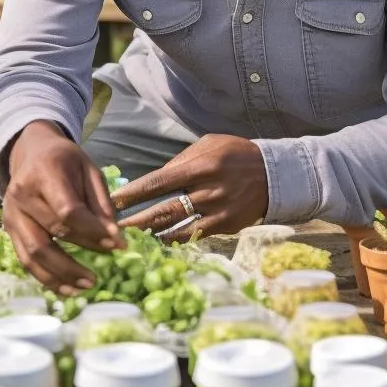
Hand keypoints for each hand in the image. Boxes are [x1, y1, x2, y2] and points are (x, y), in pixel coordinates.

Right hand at [3, 120, 123, 293]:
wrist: (32, 153)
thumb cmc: (65, 161)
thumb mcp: (90, 170)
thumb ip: (101, 202)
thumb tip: (114, 237)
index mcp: (44, 173)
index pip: (67, 210)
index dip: (92, 231)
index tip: (116, 245)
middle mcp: (22, 194)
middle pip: (50, 233)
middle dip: (79, 256)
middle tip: (101, 273)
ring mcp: (12, 214)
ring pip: (34, 253)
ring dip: (61, 275)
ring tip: (86, 286)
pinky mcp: (9, 230)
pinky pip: (26, 259)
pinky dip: (46, 278)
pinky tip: (67, 289)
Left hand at [111, 134, 268, 239]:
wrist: (275, 174)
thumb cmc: (236, 155)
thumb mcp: (209, 145)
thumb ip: (182, 160)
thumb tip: (155, 179)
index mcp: (200, 166)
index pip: (158, 182)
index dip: (133, 194)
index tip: (113, 202)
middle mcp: (207, 191)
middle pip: (162, 210)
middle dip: (134, 221)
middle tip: (111, 228)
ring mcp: (217, 212)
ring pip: (176, 228)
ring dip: (150, 235)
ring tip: (129, 239)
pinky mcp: (225, 226)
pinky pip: (193, 236)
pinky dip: (173, 239)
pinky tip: (158, 241)